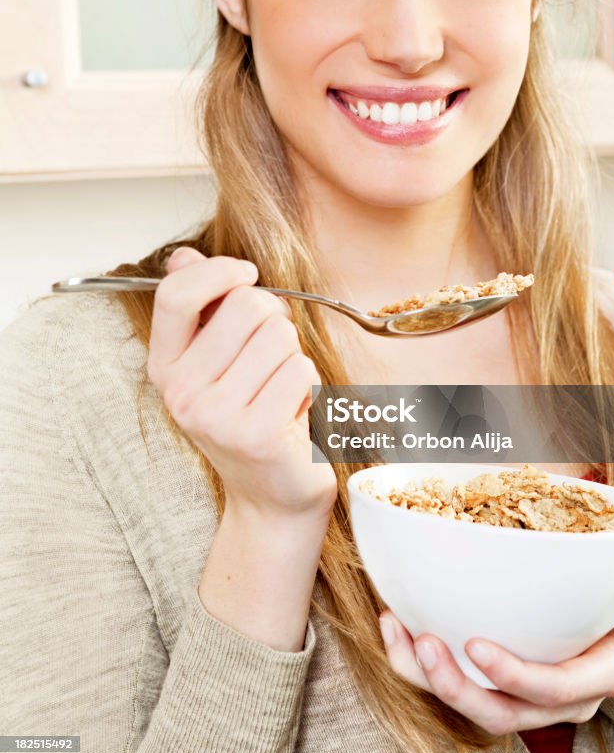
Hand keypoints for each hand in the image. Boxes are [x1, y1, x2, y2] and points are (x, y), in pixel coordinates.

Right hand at [147, 246, 336, 519]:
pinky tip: (294, 413)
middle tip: (270, 360)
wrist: (272, 495)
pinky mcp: (256, 433)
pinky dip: (310, 386)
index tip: (246, 275)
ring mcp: (216, 415)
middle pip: (247, 306)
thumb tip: (184, 257)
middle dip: (274, 321)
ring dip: (293, 357)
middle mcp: (182, 392)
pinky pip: (301, 370)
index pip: (177, 294)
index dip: (218, 271)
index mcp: (165, 367)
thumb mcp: (215, 362)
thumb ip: (202, 307)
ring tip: (280, 391)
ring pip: (280, 336)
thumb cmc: (250, 417)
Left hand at [379, 567, 613, 734]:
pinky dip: (423, 663)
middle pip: (503, 713)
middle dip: (456, 687)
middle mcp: (560, 697)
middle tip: (423, 643)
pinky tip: (398, 623)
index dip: (513, 675)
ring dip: (429, 677)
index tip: (475, 644)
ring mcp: (529, 695)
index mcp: (597, 675)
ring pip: (474, 706)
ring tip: (397, 632)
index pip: (552, 690)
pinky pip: (461, 685)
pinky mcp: (504, 682)